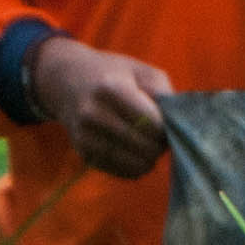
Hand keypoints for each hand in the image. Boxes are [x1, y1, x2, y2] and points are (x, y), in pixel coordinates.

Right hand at [32, 36, 174, 177]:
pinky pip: (123, 172)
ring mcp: (86, 137)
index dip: (167, 128)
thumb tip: (177, 126)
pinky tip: (136, 151)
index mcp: (111, 89)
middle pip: (146, 147)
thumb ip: (164, 94)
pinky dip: (137, 166)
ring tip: (149, 142)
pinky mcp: (85, 154)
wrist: (67, 81)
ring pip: (137, 165)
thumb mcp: (141, 71)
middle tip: (161, 135)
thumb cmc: (114, 75)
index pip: (153, 125)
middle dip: (161, 145)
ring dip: (151, 158)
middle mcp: (94, 115)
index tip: (167, 122)